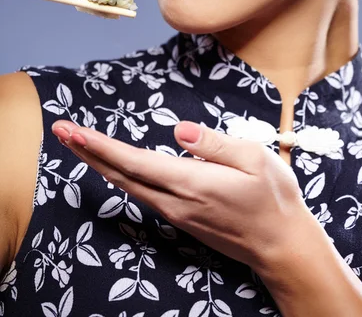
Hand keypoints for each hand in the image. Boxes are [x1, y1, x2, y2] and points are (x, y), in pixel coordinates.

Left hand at [52, 120, 306, 270]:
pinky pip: (141, 194)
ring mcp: (176, 213)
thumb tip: (178, 131)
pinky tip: (114, 167)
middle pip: (121, 175)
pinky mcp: (181, 219)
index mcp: (192, 183)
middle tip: (61, 130)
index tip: (74, 131)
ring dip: (100, 164)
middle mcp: (176, 201)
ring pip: (128, 186)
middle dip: (87, 152)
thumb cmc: (274, 198)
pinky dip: (120, 176)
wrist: (282, 246)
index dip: (101, 146)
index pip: (135, 162)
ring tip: (79, 144)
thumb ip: (213, 143)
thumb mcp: (254, 159)